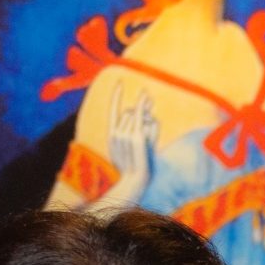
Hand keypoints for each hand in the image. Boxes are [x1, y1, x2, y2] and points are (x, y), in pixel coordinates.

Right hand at [103, 89, 155, 207]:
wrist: (134, 181)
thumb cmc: (136, 169)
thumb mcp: (134, 151)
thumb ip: (138, 134)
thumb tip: (149, 119)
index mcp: (112, 135)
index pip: (113, 110)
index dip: (117, 96)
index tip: (121, 83)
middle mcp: (116, 132)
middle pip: (130, 112)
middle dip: (142, 113)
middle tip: (153, 125)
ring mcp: (124, 135)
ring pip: (139, 117)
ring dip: (149, 122)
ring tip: (151, 140)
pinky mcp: (135, 137)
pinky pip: (139, 117)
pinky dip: (141, 105)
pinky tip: (146, 96)